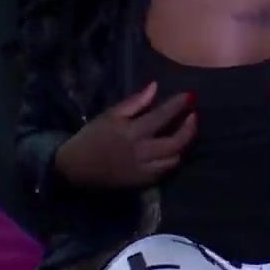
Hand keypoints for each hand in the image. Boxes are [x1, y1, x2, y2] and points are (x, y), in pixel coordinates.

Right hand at [54, 82, 197, 188]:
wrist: (75, 168)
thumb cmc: (92, 137)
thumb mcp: (110, 115)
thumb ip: (135, 102)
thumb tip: (155, 87)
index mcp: (132, 132)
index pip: (162, 116)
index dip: (178, 105)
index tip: (191, 96)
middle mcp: (141, 152)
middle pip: (176, 142)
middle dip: (190, 128)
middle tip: (194, 115)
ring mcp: (143, 169)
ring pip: (174, 158)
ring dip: (184, 144)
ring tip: (186, 131)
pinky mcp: (142, 182)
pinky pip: (165, 171)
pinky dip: (172, 159)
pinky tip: (173, 150)